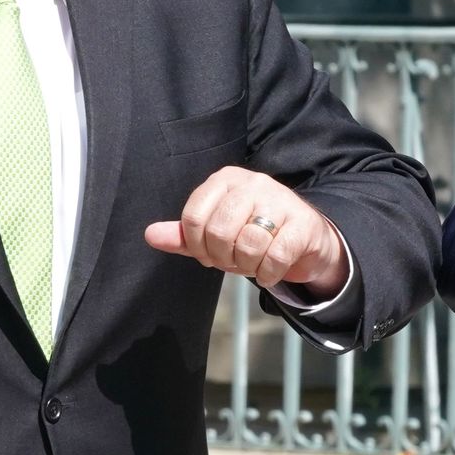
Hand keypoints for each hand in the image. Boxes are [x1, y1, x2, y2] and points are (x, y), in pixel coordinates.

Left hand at [145, 166, 347, 297]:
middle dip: (222, 257)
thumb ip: (184, 234)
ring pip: (248, 244)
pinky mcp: (302, 223)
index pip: (194, 217)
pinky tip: (270, 272)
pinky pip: (275, 256)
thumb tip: (150, 235)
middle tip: (232, 261)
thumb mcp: (215, 232)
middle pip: (219, 230)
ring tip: (253, 264)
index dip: (197, 246)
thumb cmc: (252, 233)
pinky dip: (268, 274)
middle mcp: (253, 183)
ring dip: (247, 267)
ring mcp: (281, 200)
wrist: (304, 238)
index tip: (208, 254)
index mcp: (226, 180)